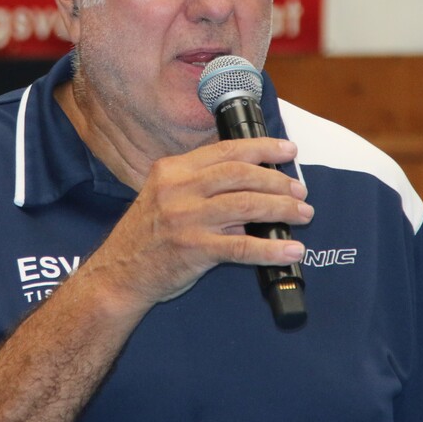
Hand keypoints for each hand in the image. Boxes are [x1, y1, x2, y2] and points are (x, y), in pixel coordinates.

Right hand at [82, 138, 310, 313]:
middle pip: (241, 175)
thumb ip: (199, 183)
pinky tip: (291, 250)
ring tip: (303, 214)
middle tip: (300, 190)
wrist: (119, 274)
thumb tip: (251, 180)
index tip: (287, 151)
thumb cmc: (146, 236)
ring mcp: (186, 219)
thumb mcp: (164, 195)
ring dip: (282, 209)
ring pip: (247, 205)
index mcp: (173, 170)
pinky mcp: (194, 249)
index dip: (262, 148)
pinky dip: (272, 248)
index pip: (225, 151)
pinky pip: (242, 247)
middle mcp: (179, 189)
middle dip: (277, 180)